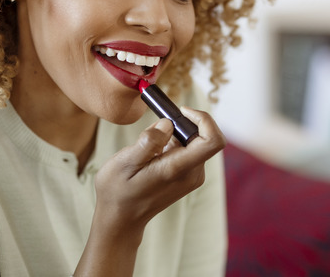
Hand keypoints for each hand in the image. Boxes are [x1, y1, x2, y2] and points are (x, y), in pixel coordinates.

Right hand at [95, 107, 225, 230]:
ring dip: (173, 135)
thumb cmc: (118, 192)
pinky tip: (151, 155)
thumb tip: (168, 123)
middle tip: (153, 129)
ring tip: (146, 148)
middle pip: (202, 136)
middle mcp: (192, 174)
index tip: (181, 111)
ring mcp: (191, 176)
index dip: (203, 119)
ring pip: (193, 141)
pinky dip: (172, 143)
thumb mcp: (125, 163)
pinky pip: (187, 150)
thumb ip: (149, 142)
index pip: (212, 140)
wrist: (120, 219)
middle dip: (181, 124)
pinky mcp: (187, 176)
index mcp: (178, 169)